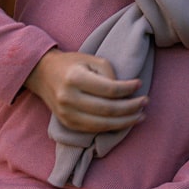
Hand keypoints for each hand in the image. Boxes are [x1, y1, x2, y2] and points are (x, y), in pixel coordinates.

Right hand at [25, 48, 146, 131]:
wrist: (43, 74)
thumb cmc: (71, 64)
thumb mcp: (91, 59)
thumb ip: (109, 74)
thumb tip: (125, 93)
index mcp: (75, 78)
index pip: (109, 89)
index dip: (128, 89)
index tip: (139, 84)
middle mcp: (69, 98)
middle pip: (107, 109)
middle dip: (131, 108)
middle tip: (145, 102)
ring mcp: (66, 114)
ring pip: (102, 124)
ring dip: (125, 122)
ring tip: (140, 116)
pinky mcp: (67, 123)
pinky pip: (94, 129)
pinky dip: (112, 127)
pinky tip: (124, 122)